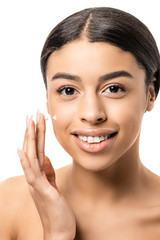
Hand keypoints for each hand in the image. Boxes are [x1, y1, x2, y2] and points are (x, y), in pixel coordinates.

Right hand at [17, 112, 75, 239]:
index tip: (38, 120)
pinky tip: (22, 149)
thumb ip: (47, 171)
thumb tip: (44, 157)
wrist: (59, 232)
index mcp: (39, 175)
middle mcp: (34, 178)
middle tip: (32, 113)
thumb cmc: (56, 209)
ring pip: (31, 157)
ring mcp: (36, 184)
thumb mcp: (52, 186)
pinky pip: (33, 174)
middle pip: (32, 150)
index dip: (37, 135)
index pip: (37, 150)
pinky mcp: (43, 192)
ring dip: (29, 139)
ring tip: (29, 123)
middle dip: (32, 131)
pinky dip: (26, 161)